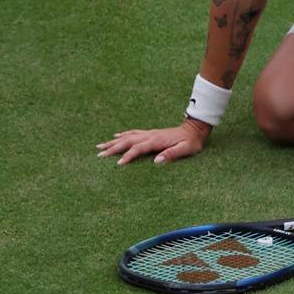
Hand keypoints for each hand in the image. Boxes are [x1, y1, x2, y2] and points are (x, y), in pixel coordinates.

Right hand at [96, 119, 210, 165]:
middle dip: (112, 147)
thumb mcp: (185, 150)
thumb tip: (156, 161)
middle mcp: (150, 136)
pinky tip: (116, 136)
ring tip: (100, 146)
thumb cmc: (191, 142)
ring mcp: (149, 133)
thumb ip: (171, 154)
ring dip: (113, 141)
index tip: (118, 164)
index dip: (127, 156)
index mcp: (156, 141)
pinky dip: (123, 135)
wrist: (195, 130)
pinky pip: (133, 133)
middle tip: (99, 154)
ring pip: (127, 137)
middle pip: (127, 141)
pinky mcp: (150, 133)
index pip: (138, 149)